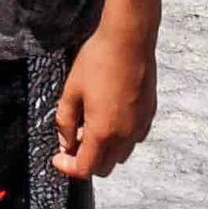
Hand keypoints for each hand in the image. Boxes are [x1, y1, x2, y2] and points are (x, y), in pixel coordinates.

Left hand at [55, 23, 156, 177]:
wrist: (129, 39)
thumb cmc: (98, 61)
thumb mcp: (71, 90)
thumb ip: (65, 121)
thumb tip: (65, 141)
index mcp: (103, 132)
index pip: (85, 169)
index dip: (67, 167)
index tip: (58, 157)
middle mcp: (125, 135)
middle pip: (104, 167)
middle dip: (85, 161)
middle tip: (72, 141)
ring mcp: (140, 126)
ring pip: (120, 154)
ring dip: (104, 150)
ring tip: (90, 127)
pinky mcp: (149, 114)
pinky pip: (134, 138)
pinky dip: (120, 138)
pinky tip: (110, 117)